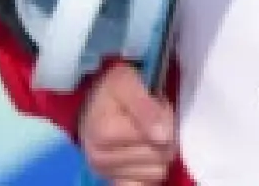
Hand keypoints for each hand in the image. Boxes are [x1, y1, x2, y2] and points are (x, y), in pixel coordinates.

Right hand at [78, 62, 176, 184]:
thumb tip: (164, 137)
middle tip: (155, 120)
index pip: (161, 139)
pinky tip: (146, 157)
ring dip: (160, 153)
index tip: (158, 106)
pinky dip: (150, 173)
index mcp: (106, 134)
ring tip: (148, 135)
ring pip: (157, 172)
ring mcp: (105, 173)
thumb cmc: (112, 90)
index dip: (167, 120)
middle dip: (167, 137)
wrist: (91, 101)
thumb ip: (147, 109)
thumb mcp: (128, 83)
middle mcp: (101, 159)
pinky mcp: (111, 181)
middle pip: (161, 157)